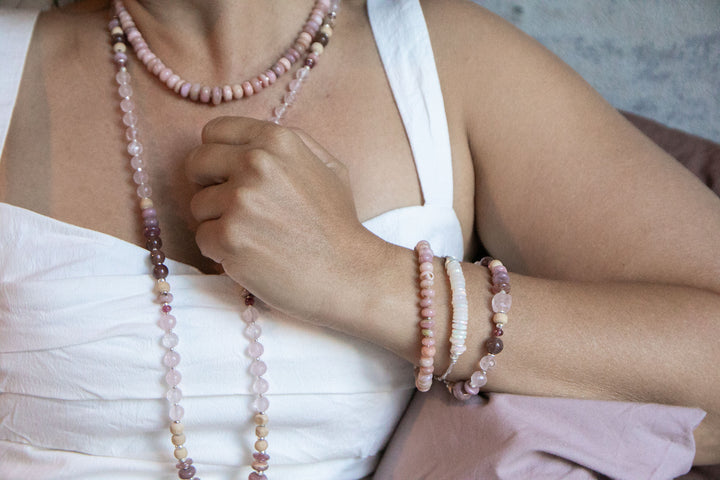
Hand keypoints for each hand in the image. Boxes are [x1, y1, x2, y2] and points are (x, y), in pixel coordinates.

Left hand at [186, 116, 378, 322]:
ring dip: (218, 222)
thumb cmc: (338, 225)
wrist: (348, 274)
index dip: (217, 154)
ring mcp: (240, 200)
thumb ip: (291, 145)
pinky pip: (202, 238)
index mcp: (277, 141)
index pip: (214, 132)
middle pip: (196, 163)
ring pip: (198, 205)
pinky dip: (220, 251)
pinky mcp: (229, 236)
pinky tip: (251, 255)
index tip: (226, 174)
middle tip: (232, 207)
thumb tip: (250, 139)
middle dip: (207, 184)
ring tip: (254, 237)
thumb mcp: (328, 168)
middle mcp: (255, 163)